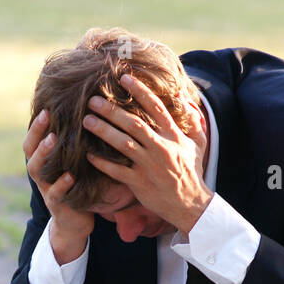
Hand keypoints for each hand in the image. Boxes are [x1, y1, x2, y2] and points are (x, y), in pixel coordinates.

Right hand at [24, 109, 93, 262]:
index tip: (47, 107)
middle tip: (47, 115)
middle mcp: (40, 174)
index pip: (32, 139)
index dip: (36, 124)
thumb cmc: (77, 186)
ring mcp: (46, 190)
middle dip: (37, 132)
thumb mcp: (73, 164)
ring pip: (37, 170)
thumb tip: (87, 114)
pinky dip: (61, 184)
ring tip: (53, 139)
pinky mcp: (57, 205)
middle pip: (30, 151)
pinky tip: (70, 175)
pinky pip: (55, 194)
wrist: (75, 222)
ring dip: (44, 153)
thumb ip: (72, 145)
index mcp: (43, 162)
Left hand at [82, 74, 212, 235]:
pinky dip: (102, 163)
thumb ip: (191, 118)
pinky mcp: (139, 183)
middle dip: (112, 111)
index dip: (140, 91)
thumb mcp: (197, 143)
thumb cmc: (191, 171)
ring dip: (103, 131)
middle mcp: (161, 148)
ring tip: (86, 121)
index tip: (124, 78)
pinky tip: (88, 155)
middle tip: (93, 100)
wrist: (189, 204)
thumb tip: (181, 95)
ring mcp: (149, 166)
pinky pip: (117, 171)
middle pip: (134, 124)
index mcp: (174, 135)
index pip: (156, 107)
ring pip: (123, 145)